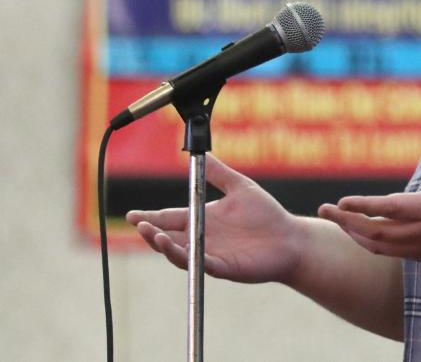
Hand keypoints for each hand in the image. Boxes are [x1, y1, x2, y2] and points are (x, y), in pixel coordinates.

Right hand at [126, 155, 301, 283]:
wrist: (290, 238)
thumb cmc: (266, 214)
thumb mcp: (240, 187)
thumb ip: (219, 173)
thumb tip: (202, 152)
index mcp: (203, 219)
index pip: (170, 218)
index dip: (150, 217)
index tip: (131, 214)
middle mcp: (203, 238)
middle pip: (169, 237)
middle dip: (151, 232)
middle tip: (139, 224)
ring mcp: (211, 255)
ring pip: (180, 254)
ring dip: (165, 246)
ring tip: (155, 236)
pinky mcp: (225, 268)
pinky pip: (203, 265)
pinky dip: (190, 259)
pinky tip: (182, 251)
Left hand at [318, 115, 420, 268]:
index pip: (388, 209)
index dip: (361, 205)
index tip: (339, 200)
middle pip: (374, 232)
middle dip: (346, 221)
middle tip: (322, 210)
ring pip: (380, 247)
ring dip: (355, 234)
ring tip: (338, 220)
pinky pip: (392, 253)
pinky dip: (372, 243)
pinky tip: (362, 232)